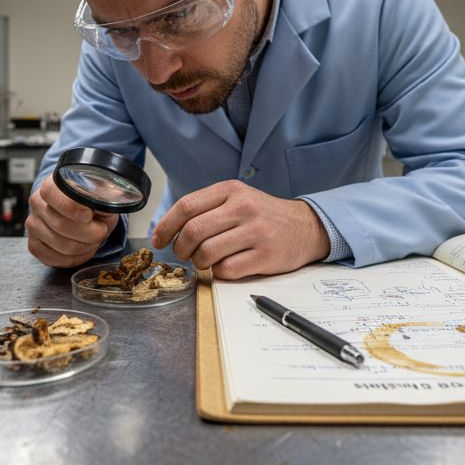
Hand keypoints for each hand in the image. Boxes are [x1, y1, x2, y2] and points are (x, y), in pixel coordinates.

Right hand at [26, 180, 118, 267]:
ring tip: (93, 239)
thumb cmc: (89, 203)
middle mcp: (38, 204)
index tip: (88, 215)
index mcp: (51, 185)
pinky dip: (76, 258)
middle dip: (89, 233)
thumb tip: (107, 203)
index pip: (52, 193)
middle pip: (61, 225)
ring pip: (62, 246)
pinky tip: (83, 248)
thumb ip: (103, 197)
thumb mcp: (101, 196)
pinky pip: (56, 259)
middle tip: (101, 231)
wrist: (77, 214)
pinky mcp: (34, 245)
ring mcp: (33, 225)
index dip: (71, 207)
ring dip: (86, 246)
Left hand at [150, 181, 329, 279]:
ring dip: (199, 262)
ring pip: (207, 252)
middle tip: (184, 254)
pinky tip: (226, 267)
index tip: (159, 240)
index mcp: (230, 191)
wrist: (306, 227)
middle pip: (193, 231)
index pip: (186, 206)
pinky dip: (219, 273)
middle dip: (181, 248)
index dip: (166, 226)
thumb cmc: (263, 216)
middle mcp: (243, 207)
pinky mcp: (265, 255)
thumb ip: (207, 208)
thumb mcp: (238, 199)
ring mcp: (255, 232)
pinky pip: (227, 270)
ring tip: (207, 261)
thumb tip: (169, 229)